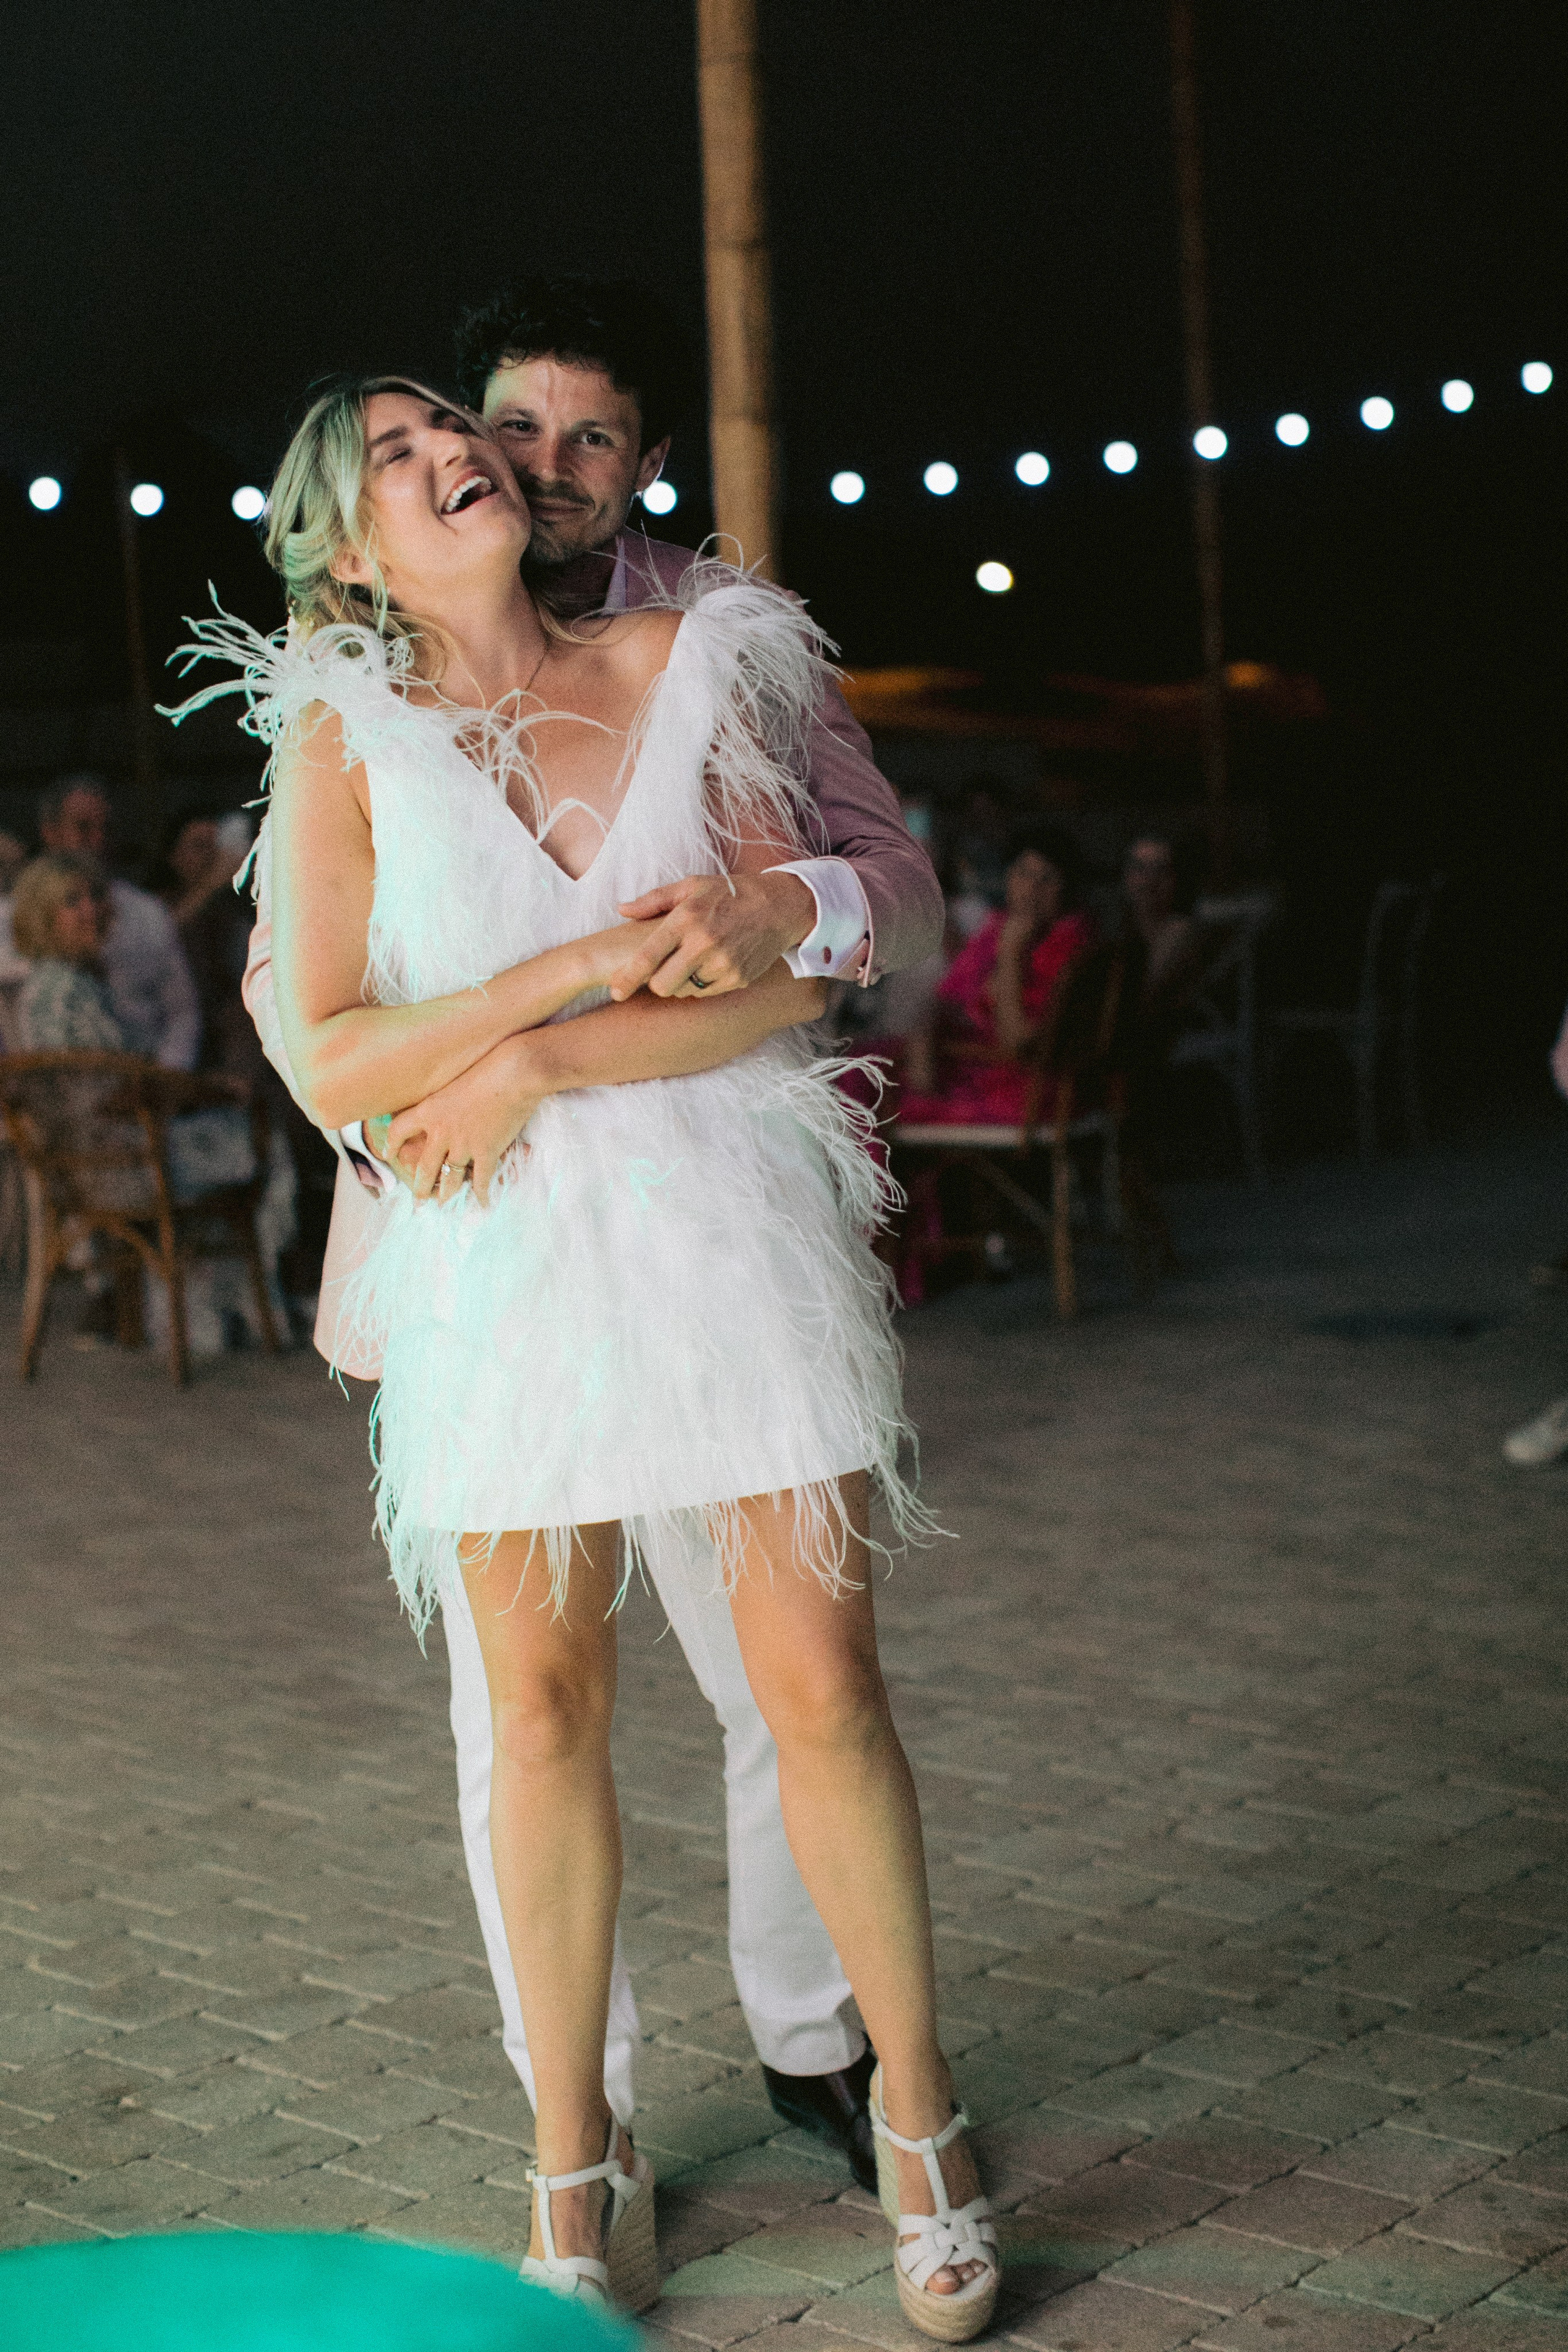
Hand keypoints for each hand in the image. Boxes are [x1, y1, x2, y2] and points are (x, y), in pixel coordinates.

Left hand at [382, 1037, 547, 1205]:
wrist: (514, 1073)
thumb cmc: (487, 1066)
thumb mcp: (453, 1079)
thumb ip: (444, 1097)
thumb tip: (443, 1103)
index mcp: (429, 1110)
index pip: (398, 1130)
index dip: (391, 1145)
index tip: (389, 1155)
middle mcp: (440, 1132)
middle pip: (423, 1166)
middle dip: (420, 1187)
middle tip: (418, 1199)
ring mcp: (463, 1145)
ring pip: (450, 1179)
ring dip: (446, 1194)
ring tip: (444, 1202)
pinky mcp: (487, 1152)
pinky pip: (481, 1181)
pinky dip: (482, 1195)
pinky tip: (483, 1203)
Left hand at [610, 870, 814, 999]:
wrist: (780, 906)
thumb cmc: (729, 893)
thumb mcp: (691, 885)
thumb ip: (654, 900)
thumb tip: (621, 910)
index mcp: (686, 919)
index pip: (648, 957)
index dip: (627, 978)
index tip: (616, 991)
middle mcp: (704, 944)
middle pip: (662, 986)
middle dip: (655, 983)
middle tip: (659, 971)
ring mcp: (723, 964)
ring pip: (684, 991)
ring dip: (680, 982)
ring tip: (690, 961)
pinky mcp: (738, 978)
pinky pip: (706, 992)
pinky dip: (702, 984)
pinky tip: (709, 965)